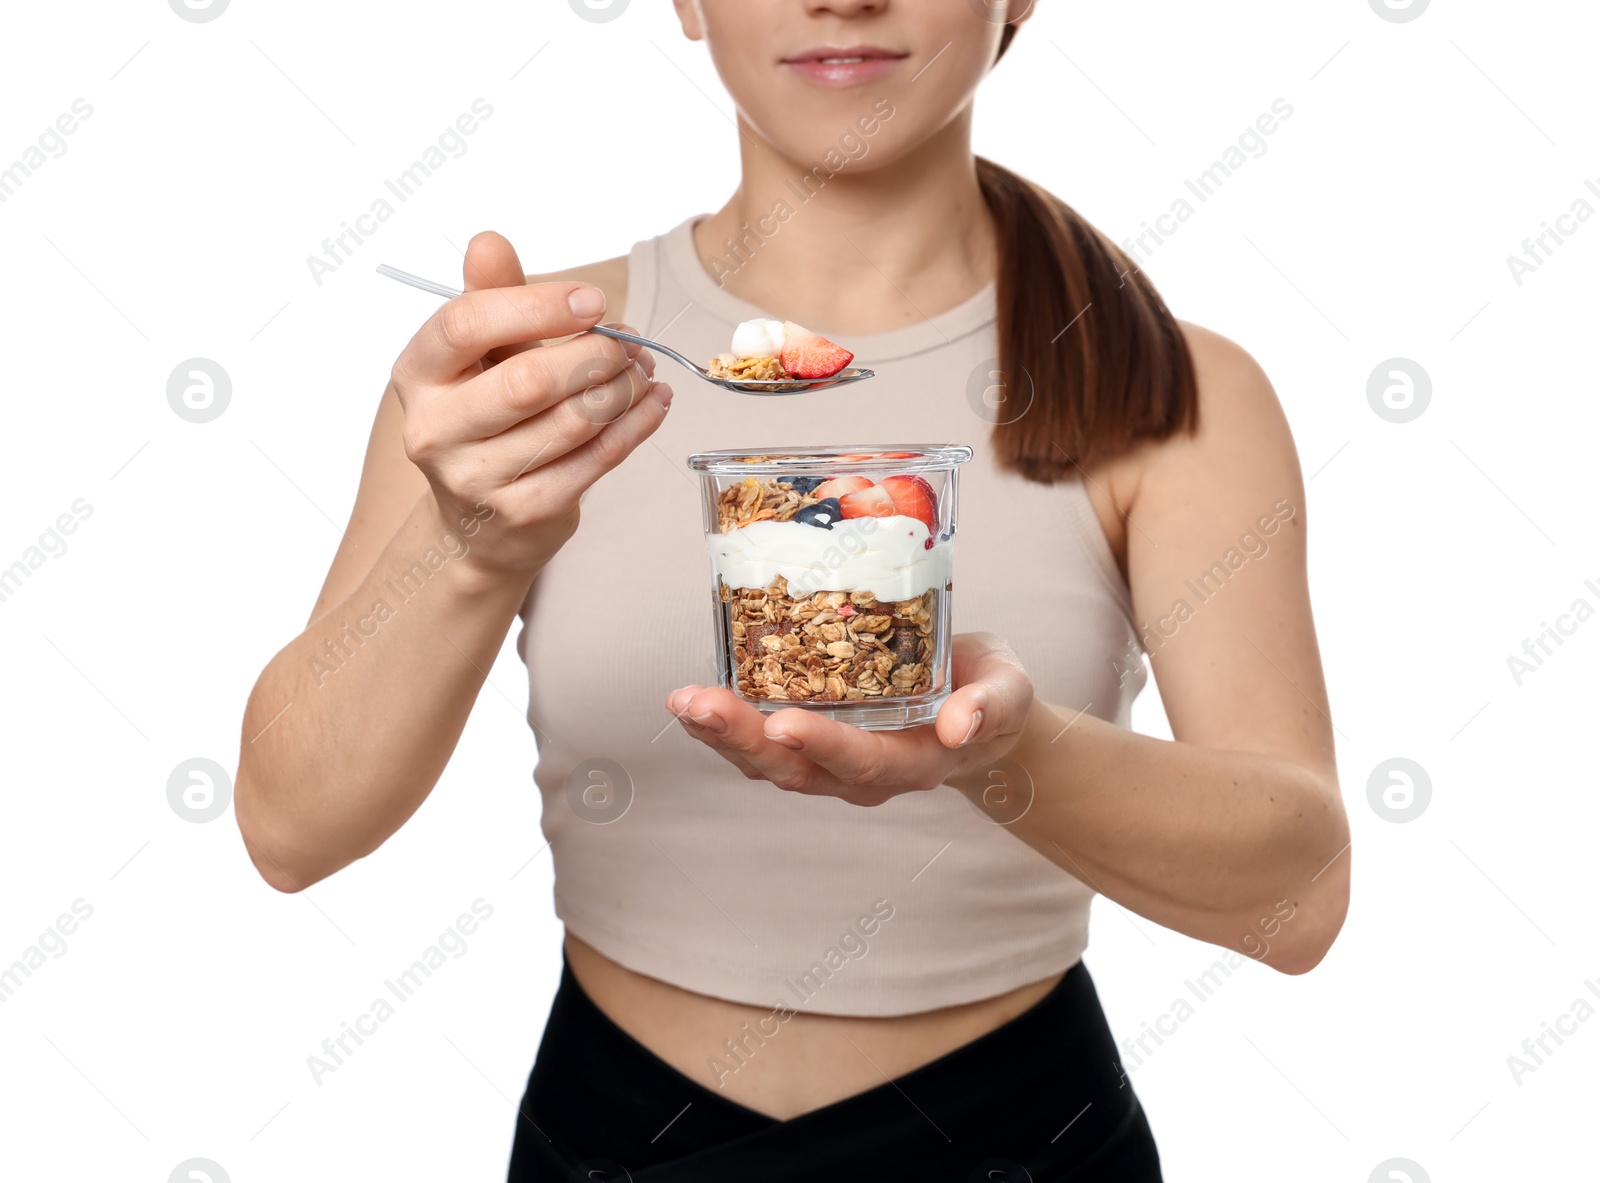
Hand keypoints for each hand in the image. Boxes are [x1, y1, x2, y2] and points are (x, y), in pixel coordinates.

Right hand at [391, 230, 673, 583]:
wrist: (480, 522)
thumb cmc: (486, 418)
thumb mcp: (481, 354)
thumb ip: (492, 298)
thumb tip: (489, 241)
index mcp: (416, 374)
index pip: (467, 324)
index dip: (537, 306)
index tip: (592, 300)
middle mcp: (434, 429)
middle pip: (529, 379)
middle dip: (597, 354)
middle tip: (633, 341)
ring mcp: (475, 478)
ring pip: (572, 421)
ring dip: (624, 388)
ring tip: (644, 369)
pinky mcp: (522, 513)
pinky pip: (595, 460)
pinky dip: (635, 426)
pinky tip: (653, 405)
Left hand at [664, 632, 1034, 806]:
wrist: (980, 711)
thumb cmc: (993, 695)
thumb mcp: (1009, 693)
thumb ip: (990, 707)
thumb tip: (960, 724)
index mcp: (911, 763)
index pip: (862, 762)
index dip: (823, 746)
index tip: (784, 724)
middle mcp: (861, 775)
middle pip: (796, 769)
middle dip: (744, 739)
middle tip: (698, 706)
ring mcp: (830, 764)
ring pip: (768, 763)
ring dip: (721, 736)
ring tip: (681, 702)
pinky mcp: (810, 743)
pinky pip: (761, 743)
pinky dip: (724, 726)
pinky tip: (691, 701)